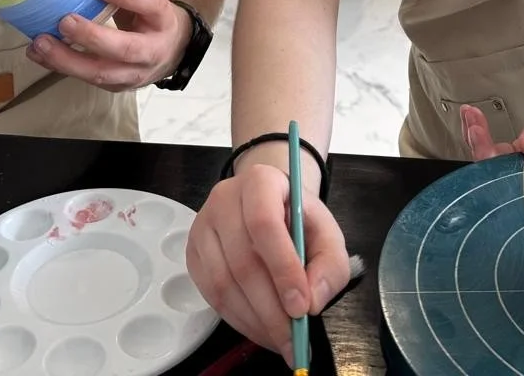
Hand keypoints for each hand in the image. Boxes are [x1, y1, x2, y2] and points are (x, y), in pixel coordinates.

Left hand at [26, 0, 190, 89]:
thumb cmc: (149, 19)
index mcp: (162, 19)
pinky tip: (38, 53)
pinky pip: (85, 79)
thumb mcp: (146, 0)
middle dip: (92, 37)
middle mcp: (152, 50)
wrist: (170, 53)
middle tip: (65, 21)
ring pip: (100, 72)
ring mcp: (133, 74)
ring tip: (41, 43)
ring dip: (67, 59)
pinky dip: (58, 66)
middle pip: (124, 49)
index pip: (151, 5)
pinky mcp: (114, 86)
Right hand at [187, 156, 351, 365]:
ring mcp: (203, 227)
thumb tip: (312, 301)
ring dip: (254, 321)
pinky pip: (210, 295)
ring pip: (223, 283)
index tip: (302, 308)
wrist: (268, 205)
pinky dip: (238, 320)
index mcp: (260, 182)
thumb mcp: (327, 233)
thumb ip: (330, 265)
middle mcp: (223, 200)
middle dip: (271, 309)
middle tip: (294, 340)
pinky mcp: (193, 254)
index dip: (283, 269)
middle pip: (242, 261)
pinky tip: (260, 330)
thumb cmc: (297, 218)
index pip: (264, 224)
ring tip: (280, 341)